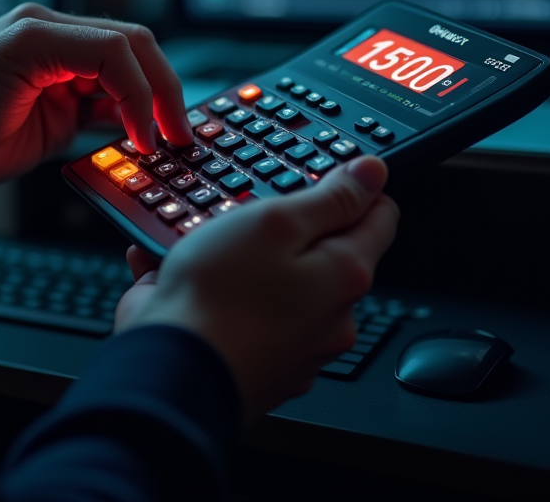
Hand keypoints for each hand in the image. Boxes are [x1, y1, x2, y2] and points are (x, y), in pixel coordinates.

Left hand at [0, 4, 193, 194]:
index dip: (142, 86)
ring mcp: (62, 84)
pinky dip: (129, 125)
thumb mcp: (22, 55)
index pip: (120, 44)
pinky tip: (138, 141)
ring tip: (165, 141)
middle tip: (177, 132)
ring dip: (149, 109)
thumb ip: (83, 60)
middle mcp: (62, 49)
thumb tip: (133, 96)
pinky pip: (108, 113)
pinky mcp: (61, 117)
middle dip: (160, 92)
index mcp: (51, 27)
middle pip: (134, 57)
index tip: (149, 128)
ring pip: (127, 84)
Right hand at [114, 155, 398, 420]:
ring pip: (287, 286)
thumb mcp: (276, 222)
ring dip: (256, 264)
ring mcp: (299, 349)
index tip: (324, 177)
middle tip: (251, 216)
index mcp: (345, 276)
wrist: (169, 377)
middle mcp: (333, 319)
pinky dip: (231, 298)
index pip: (380, 216)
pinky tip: (191, 283)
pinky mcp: (264, 367)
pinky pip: (254, 317)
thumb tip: (373, 173)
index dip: (354, 188)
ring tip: (207, 250)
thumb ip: (330, 198)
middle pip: (331, 254)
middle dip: (296, 230)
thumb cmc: (218, 299)